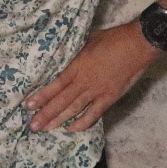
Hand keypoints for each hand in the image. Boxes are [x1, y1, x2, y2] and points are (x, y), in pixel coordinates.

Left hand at [24, 22, 157, 132]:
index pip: (56, 84)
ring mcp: (98, 90)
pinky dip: (83, 122)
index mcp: (78, 65)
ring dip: (59, 120)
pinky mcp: (110, 96)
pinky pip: (94, 113)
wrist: (138, 44)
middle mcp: (85, 80)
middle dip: (46, 114)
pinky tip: (72, 129)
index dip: (42, 96)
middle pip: (62, 100)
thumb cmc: (114, 38)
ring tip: (46, 129)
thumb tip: (65, 55)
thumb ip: (75, 51)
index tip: (29, 105)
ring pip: (75, 108)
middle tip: (33, 126)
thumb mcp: (88, 40)